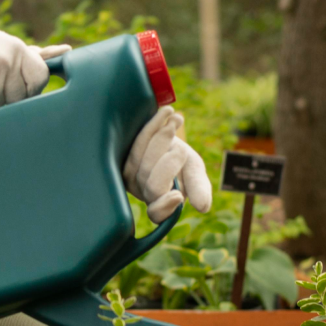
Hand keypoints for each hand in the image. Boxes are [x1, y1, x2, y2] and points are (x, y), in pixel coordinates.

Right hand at [0, 12, 49, 109]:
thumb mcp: (11, 47)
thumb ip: (39, 54)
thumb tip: (68, 52)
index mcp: (20, 50)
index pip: (40, 79)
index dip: (30, 88)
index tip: (18, 86)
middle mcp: (9, 60)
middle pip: (21, 98)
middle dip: (9, 98)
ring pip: (1, 106)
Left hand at [124, 106, 212, 221]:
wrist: (167, 137)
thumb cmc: (183, 160)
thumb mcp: (194, 172)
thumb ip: (198, 187)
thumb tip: (203, 208)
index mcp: (162, 203)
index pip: (158, 214)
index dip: (165, 206)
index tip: (178, 196)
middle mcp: (142, 192)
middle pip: (152, 183)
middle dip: (169, 164)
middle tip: (181, 149)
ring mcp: (129, 175)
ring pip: (142, 160)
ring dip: (162, 138)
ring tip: (177, 120)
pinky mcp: (122, 155)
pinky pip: (136, 141)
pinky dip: (153, 125)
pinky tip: (167, 112)